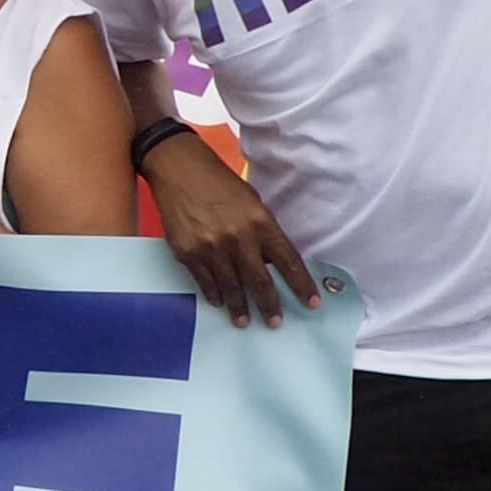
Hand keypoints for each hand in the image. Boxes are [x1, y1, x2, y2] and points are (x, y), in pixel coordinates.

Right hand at [144, 128, 316, 326]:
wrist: (178, 169)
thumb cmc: (219, 183)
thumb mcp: (251, 202)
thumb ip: (261, 232)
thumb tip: (269, 263)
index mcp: (260, 221)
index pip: (288, 261)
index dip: (302, 285)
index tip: (312, 303)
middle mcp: (238, 237)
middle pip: (260, 281)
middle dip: (271, 305)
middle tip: (276, 322)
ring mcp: (211, 247)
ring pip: (231, 287)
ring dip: (240, 308)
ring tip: (245, 322)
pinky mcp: (187, 252)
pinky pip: (205, 281)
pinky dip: (214, 294)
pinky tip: (219, 302)